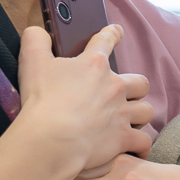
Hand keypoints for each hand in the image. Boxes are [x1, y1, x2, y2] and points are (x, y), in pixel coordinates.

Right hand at [14, 25, 153, 178]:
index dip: (112, 34)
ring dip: (139, 116)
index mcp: (94, 65)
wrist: (51, 138)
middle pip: (140, 82)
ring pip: (146, 111)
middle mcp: (114, 87)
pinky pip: (143, 142)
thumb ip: (36, 40)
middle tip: (125, 94)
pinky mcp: (123, 138)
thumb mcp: (32, 62)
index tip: (117, 31)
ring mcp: (122, 114)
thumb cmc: (42, 100)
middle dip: (136, 88)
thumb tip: (37, 31)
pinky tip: (136, 149)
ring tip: (131, 122)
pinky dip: (140, 146)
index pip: (106, 41)